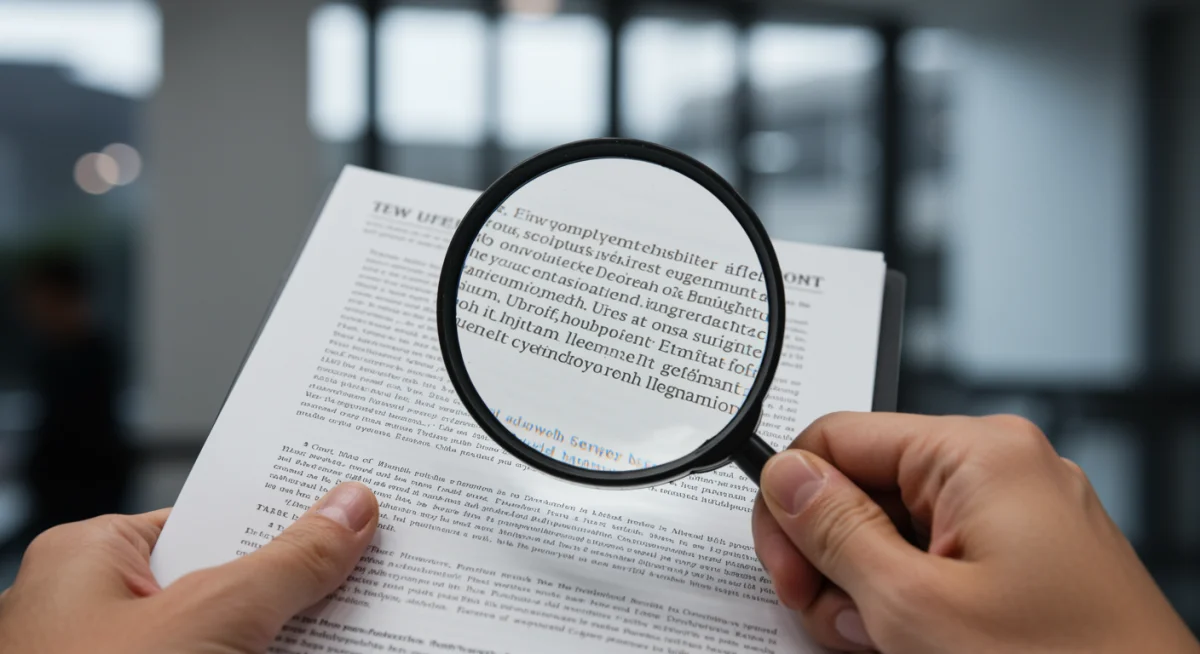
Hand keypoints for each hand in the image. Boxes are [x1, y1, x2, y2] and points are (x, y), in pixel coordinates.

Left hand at [0, 482, 378, 653]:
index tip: (351, 510)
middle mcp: (94, 612)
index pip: (208, 516)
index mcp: (88, 559)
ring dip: (288, 639)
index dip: (282, 512)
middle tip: (369, 572)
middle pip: (224, 580)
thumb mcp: (212, 619)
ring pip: (227, 640)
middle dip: (296, 584)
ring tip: (361, 629)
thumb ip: (288, 563)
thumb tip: (347, 511)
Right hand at [752, 413, 1198, 652]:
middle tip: (838, 620)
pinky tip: (918, 645)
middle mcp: (1004, 469)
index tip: (784, 568)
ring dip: (870, 591)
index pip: (837, 437)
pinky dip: (911, 603)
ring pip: (894, 532)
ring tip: (891, 645)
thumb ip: (836, 530)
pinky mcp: (1028, 559)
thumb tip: (786, 476)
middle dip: (835, 559)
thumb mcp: (915, 606)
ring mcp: (1020, 516)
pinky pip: (936, 559)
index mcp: (980, 453)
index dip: (791, 503)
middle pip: (863, 486)